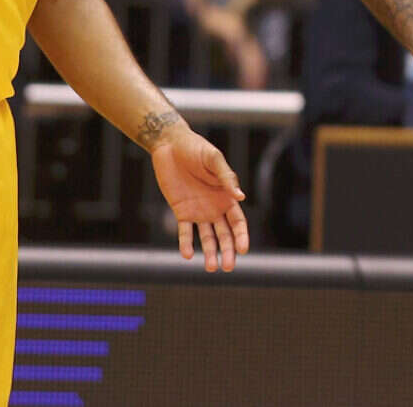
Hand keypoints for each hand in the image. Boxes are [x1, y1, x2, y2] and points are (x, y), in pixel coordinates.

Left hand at [150, 128, 248, 271]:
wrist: (170, 144)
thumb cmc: (195, 148)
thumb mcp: (213, 159)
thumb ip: (226, 178)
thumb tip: (241, 198)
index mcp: (227, 196)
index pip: (238, 222)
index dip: (241, 236)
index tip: (242, 250)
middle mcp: (215, 207)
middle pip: (224, 234)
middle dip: (227, 251)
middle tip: (227, 267)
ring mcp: (198, 211)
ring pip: (207, 237)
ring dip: (210, 253)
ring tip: (211, 268)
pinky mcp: (181, 211)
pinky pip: (185, 231)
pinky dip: (186, 243)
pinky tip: (188, 255)